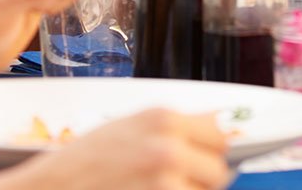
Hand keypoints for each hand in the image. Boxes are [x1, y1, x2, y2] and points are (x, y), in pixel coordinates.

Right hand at [0, 110, 230, 189]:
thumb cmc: (80, 164)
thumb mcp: (127, 128)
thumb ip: (173, 127)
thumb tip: (218, 126)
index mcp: (163, 119)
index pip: (220, 135)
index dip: (208, 151)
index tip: (197, 160)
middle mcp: (169, 148)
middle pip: (218, 172)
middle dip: (200, 181)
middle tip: (169, 183)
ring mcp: (166, 183)